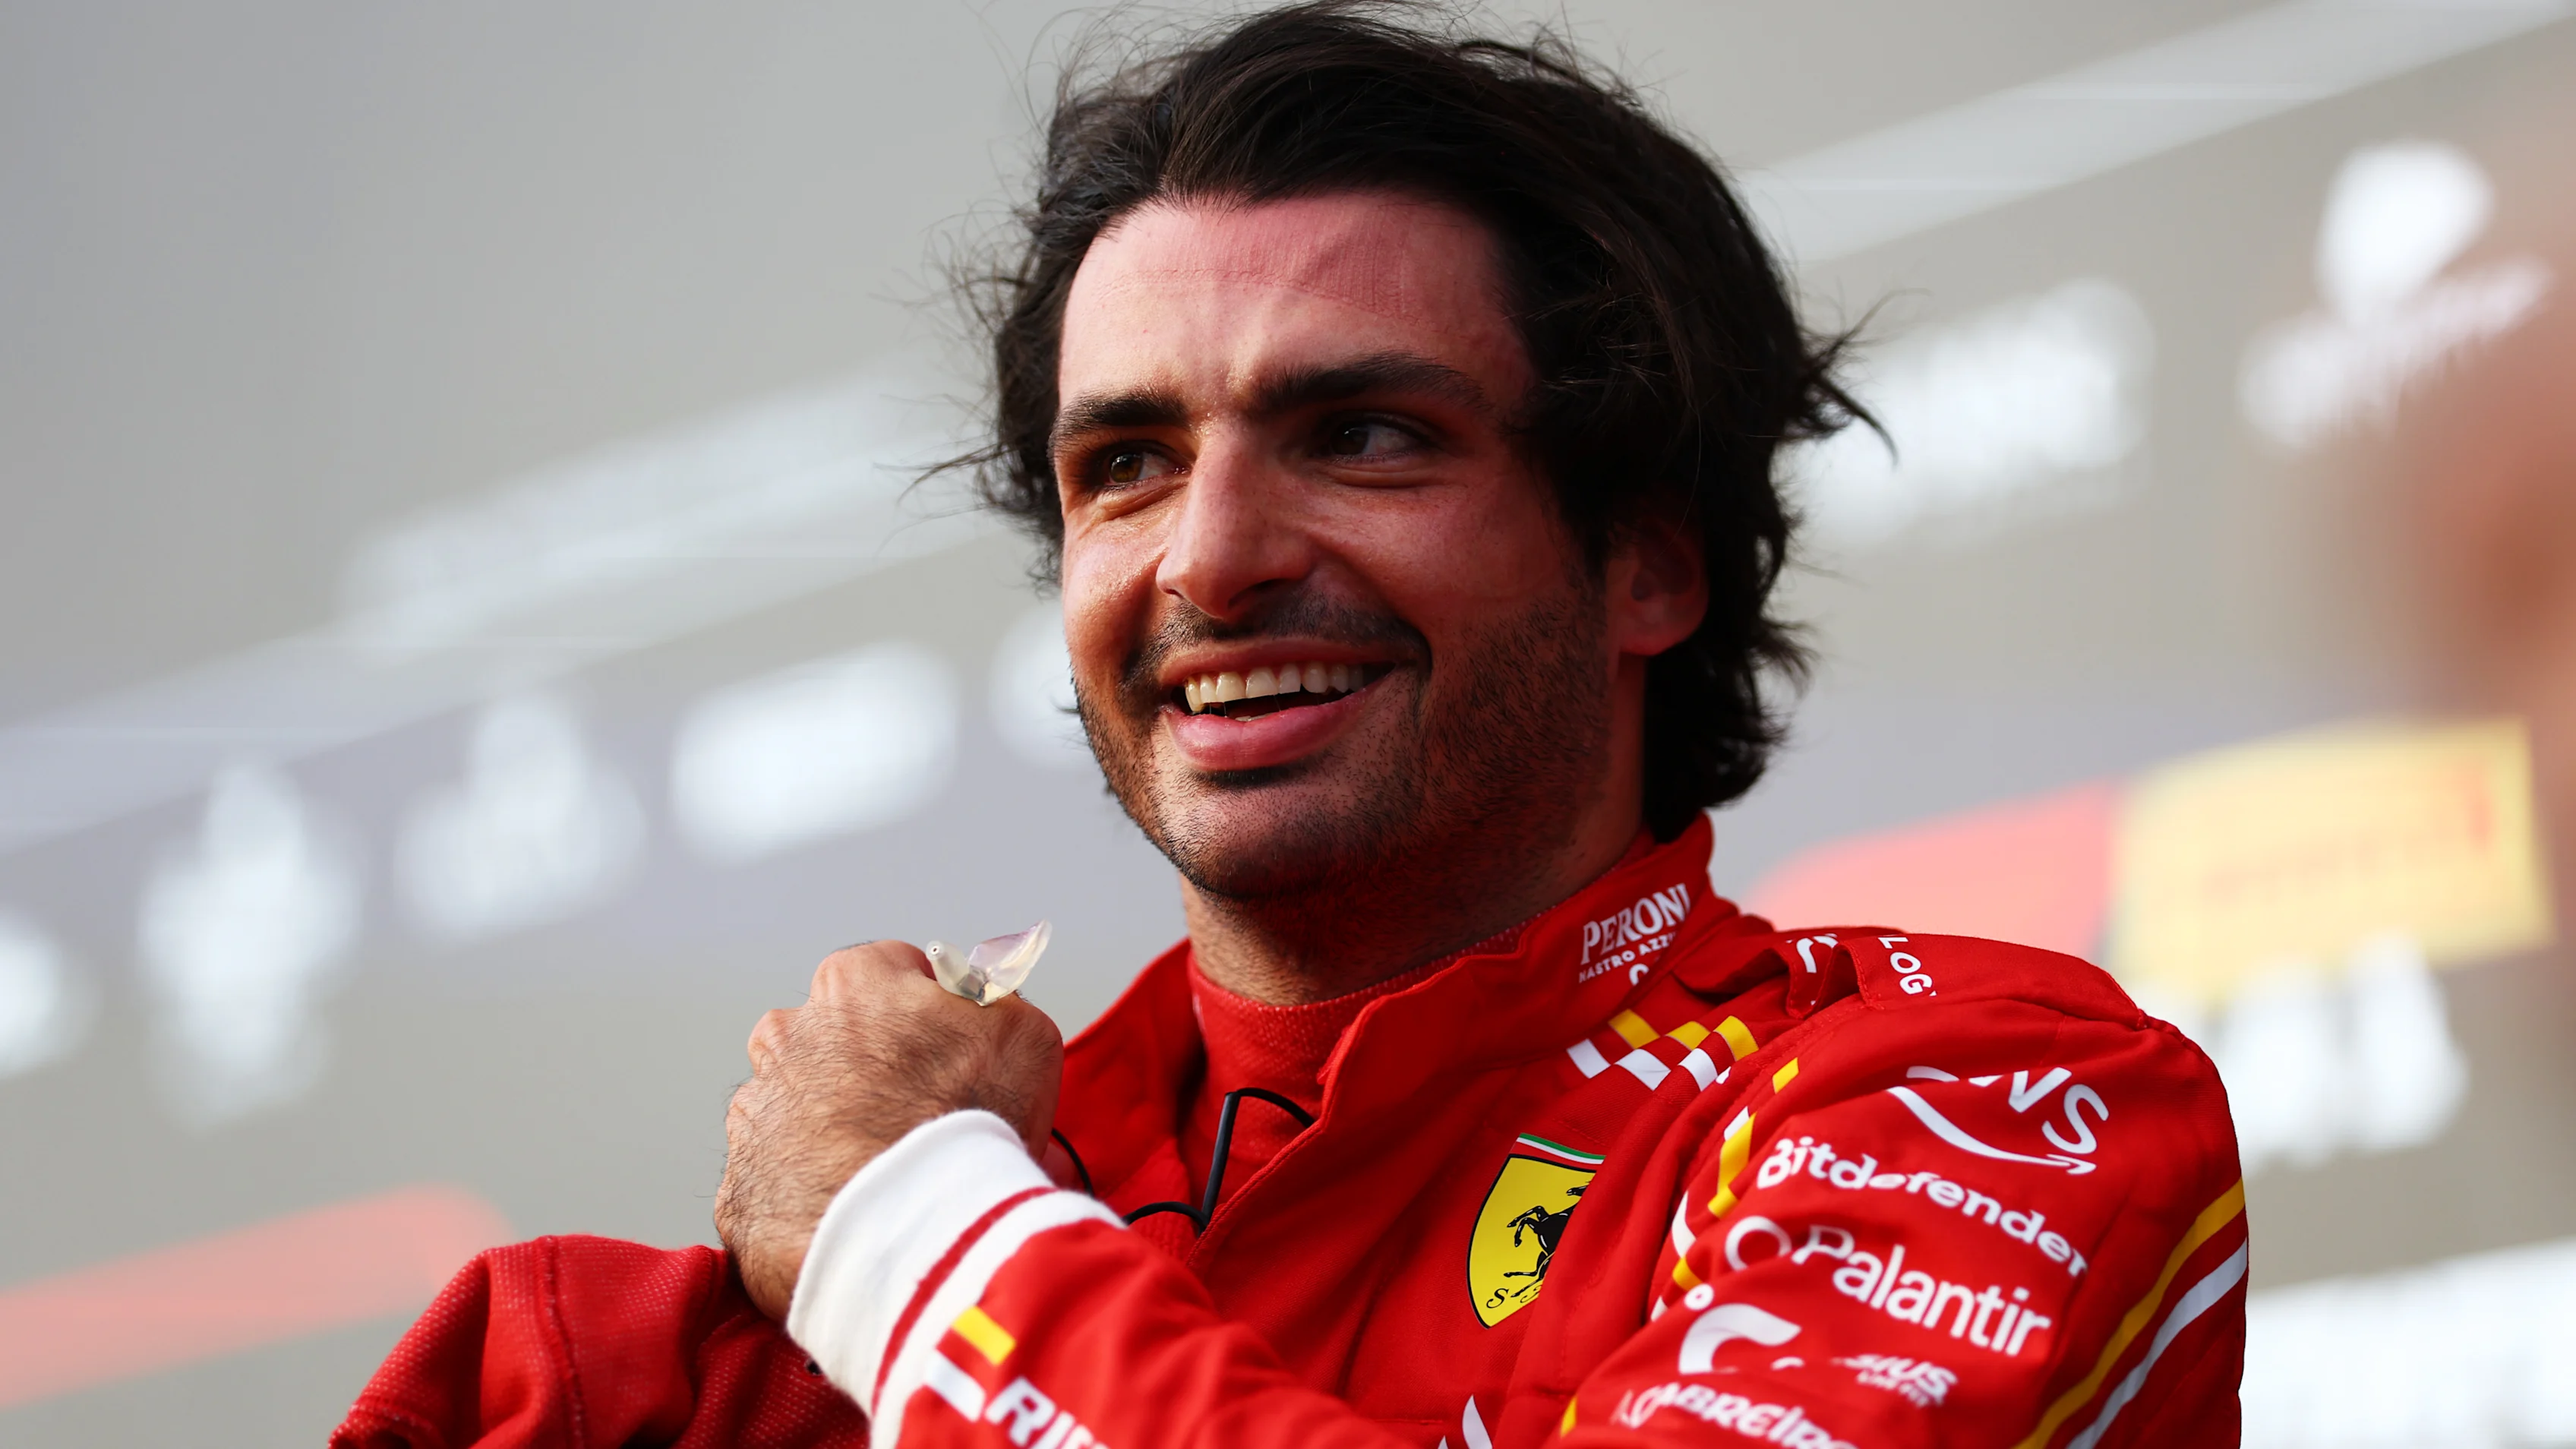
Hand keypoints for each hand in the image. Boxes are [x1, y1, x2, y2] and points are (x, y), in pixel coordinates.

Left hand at [714, 941, 1063, 1320]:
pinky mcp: (742, 1186)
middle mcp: (789, 1037)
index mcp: (851, 984)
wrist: (910, 1231)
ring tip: (898, 1174)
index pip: (893, 974)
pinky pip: (785, 1184)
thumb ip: (997, 1006)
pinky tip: (864, 1210)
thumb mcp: (1024, 1034)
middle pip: (841, 1041)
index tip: (957, 1052)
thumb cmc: (958, 1128)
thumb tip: (990, 1013)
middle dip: (879, 1073)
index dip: (934, 1017)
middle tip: (930, 1117)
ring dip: (843, 1134)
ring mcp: (759, 1112)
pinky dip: (818, 1194)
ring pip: (807, 1112)